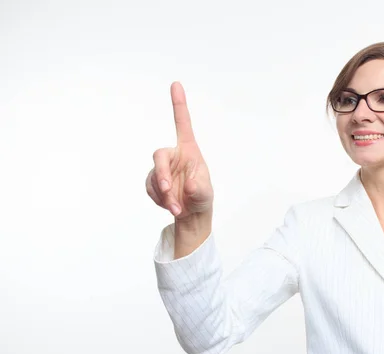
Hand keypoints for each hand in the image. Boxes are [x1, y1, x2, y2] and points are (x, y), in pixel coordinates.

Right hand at [146, 82, 213, 219]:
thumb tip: (190, 185)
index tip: (176, 84)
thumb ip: (200, 188)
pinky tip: (171, 206)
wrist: (191, 212)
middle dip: (161, 175)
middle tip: (168, 191)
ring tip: (177, 208)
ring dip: (163, 195)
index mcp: (189, 150)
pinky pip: (150, 188)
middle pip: (158, 156)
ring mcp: (161, 168)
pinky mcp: (152, 181)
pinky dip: (159, 200)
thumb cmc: (202, 196)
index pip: (183, 124)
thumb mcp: (206, 194)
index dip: (179, 105)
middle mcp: (173, 155)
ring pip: (153, 177)